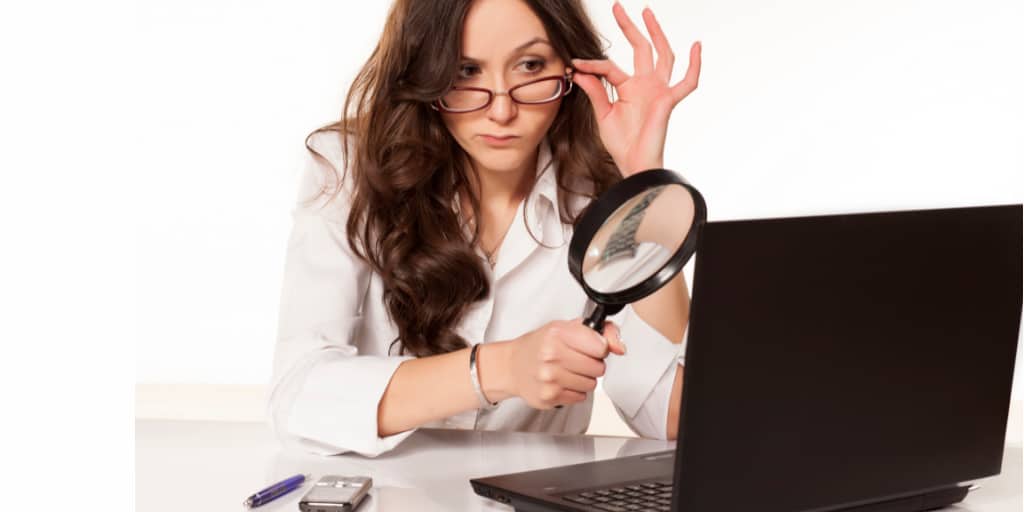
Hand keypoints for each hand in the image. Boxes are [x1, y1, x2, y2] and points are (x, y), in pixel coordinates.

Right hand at [507, 319, 625, 409]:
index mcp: (558, 333)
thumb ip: (601, 331)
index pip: (601, 346)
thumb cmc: (540, 345)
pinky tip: (560, 382)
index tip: (589, 346)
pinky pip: (580, 397)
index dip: (599, 347)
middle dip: (591, 364)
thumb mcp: (567, 327)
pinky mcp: (549, 397)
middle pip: (598, 368)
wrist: (512, 366)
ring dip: (583, 379)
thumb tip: (620, 347)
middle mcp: (552, 355)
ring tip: (566, 370)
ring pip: (591, 384)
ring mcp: (550, 378)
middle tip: (575, 359)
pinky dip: (573, 391)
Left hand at [571, 2, 701, 177]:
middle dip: (629, 27)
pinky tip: (696, 46)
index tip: (573, 64)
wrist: (633, 164)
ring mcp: (658, 90)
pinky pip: (686, 82)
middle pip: (640, 48)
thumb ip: (595, 91)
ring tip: (646, 12)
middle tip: (618, 7)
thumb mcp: (603, 115)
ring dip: (656, 33)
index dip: (591, 64)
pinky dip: (695, 65)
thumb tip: (579, 70)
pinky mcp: (667, 101)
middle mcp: (645, 85)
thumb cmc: (621, 144)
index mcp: (628, 88)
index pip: (609, 67)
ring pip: (662, 54)